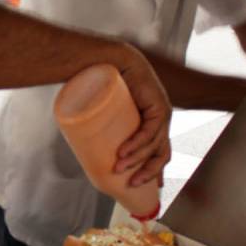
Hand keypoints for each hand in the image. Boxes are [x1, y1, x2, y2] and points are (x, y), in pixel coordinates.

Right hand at [113, 45, 172, 186]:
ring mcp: (161, 110)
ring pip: (155, 144)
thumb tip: (84, 152)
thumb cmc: (100, 85)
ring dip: (136, 159)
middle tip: (130, 185)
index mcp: (152, 122)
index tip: (147, 187)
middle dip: (147, 172)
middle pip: (161, 153)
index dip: (155, 171)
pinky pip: (150, 130)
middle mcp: (160, 118)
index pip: (159, 151)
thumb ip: (101, 131)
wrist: (105, 58)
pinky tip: (125, 153)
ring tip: (118, 168)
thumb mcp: (105, 114)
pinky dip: (138, 144)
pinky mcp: (156, 103)